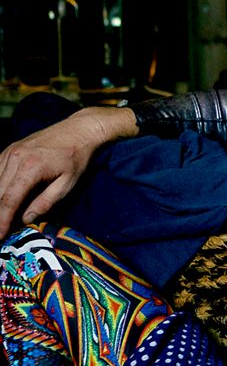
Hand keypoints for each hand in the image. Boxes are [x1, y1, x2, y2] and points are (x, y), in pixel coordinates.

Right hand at [0, 106, 137, 235]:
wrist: (79, 129)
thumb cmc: (77, 157)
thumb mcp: (68, 183)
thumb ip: (46, 202)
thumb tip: (26, 219)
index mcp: (30, 168)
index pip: (9, 200)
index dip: (2, 220)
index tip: (0, 236)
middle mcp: (14, 158)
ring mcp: (9, 151)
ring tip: (1, 217)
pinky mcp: (9, 149)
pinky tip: (1, 198)